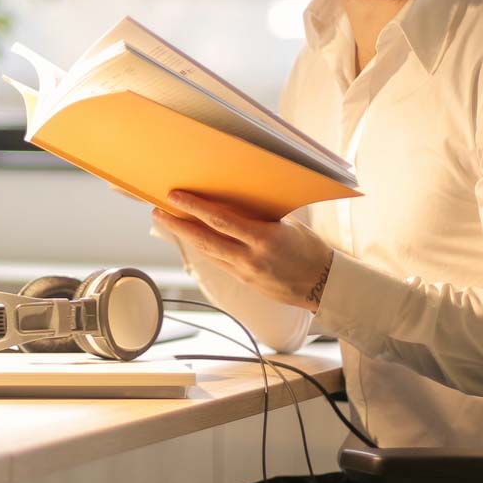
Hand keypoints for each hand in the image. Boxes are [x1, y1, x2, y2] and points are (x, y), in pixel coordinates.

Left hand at [152, 191, 334, 312]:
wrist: (324, 286)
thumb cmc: (310, 249)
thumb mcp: (288, 225)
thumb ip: (261, 215)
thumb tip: (237, 198)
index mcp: (264, 238)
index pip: (220, 220)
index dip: (195, 208)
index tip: (176, 196)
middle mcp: (250, 257)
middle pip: (204, 239)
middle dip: (178, 225)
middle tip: (158, 211)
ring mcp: (245, 272)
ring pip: (207, 253)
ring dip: (185, 237)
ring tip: (169, 221)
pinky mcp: (244, 282)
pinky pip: (218, 261)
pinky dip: (203, 248)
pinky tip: (193, 237)